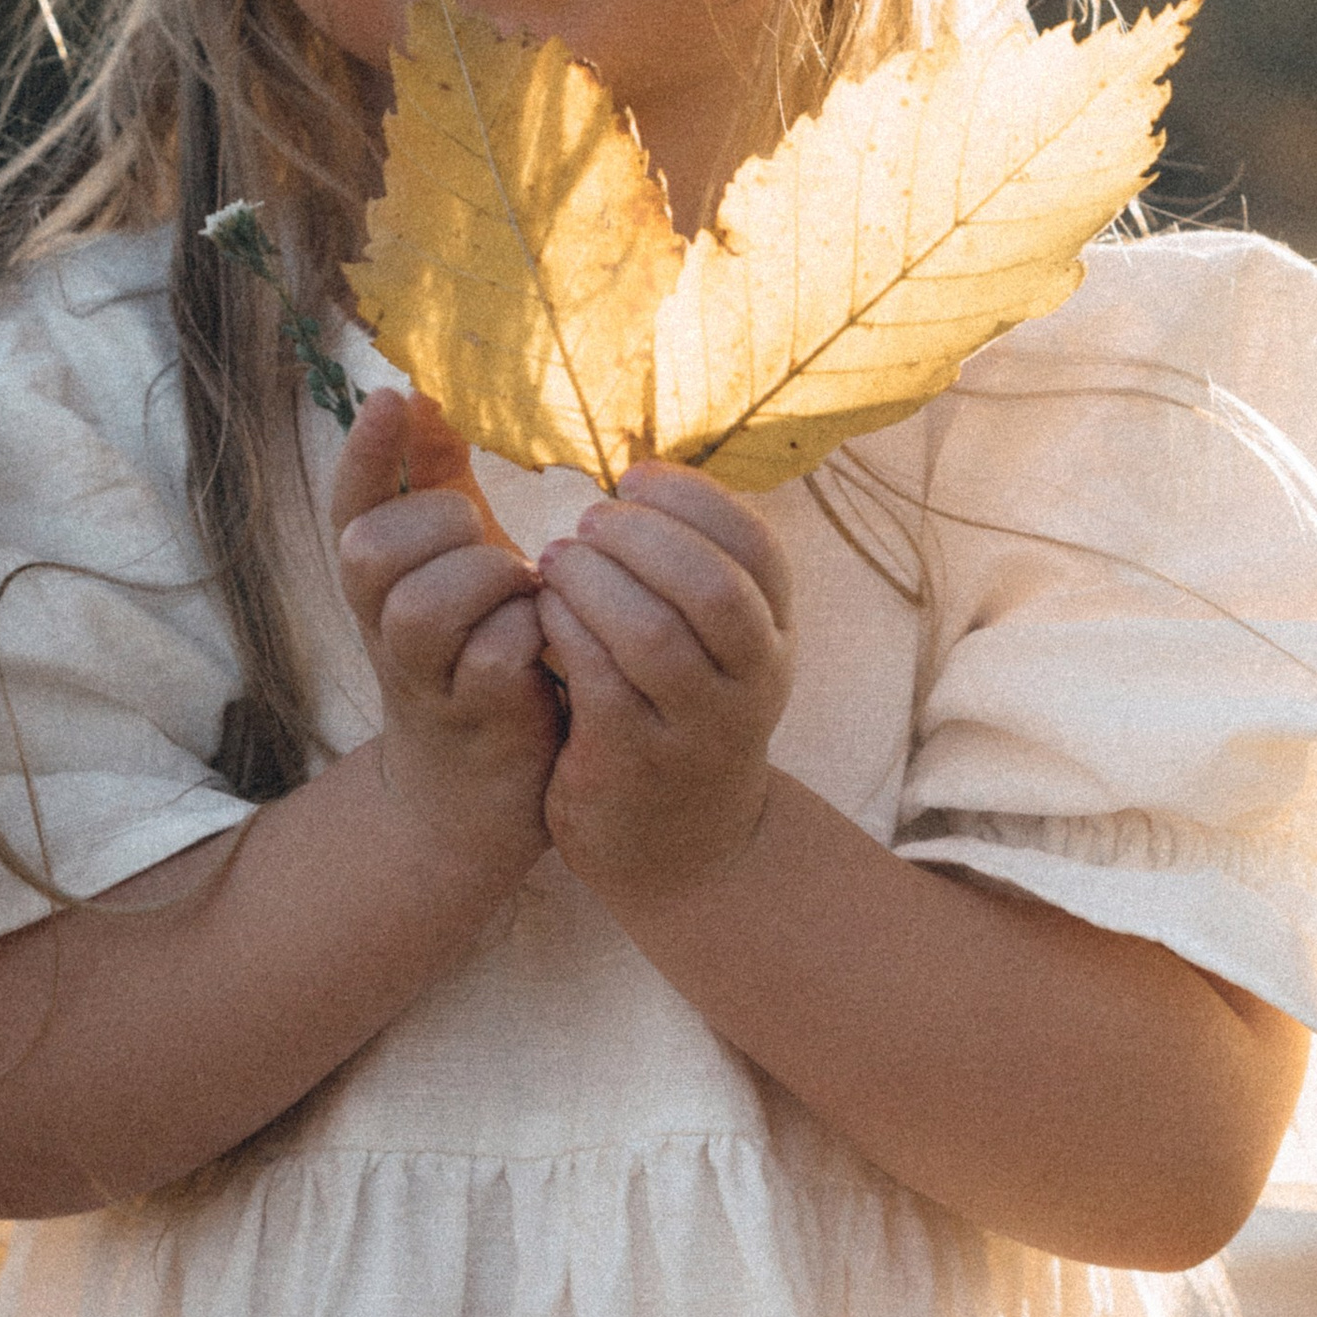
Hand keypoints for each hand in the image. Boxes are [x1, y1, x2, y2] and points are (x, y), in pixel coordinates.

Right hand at [333, 389, 556, 883]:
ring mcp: (426, 679)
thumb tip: (421, 395)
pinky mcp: (477, 720)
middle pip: (370, 550)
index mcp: (380, 582)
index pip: (348, 505)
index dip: (363, 452)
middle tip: (488, 542)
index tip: (391, 398)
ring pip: (421, 607)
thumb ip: (432, 484)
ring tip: (522, 593)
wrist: (473, 794)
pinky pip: (490, 660)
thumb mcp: (447, 566)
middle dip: (436, 527)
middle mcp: (385, 628)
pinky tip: (546, 639)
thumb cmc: (471, 657)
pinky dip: (523, 636)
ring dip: (481, 583)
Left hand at [534, 462, 793, 912]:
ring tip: (558, 563)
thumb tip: (636, 471)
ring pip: (653, 635)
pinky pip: (601, 683)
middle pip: (711, 587)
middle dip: (641, 539)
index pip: (755, 548)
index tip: (635, 479)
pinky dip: (567, 633)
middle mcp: (751, 682)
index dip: (693, 499)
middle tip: (589, 523)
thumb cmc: (679, 714)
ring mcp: (697, 729)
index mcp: (773, 635)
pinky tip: (544, 614)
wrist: (681, 845)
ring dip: (595, 583)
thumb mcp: (713, 646)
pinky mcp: (637, 763)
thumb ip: (688, 570)